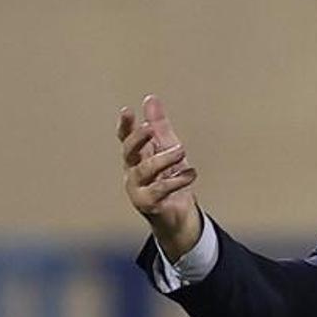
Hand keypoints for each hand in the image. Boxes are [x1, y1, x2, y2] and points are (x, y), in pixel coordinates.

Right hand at [117, 94, 201, 260]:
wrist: (180, 217)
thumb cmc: (172, 181)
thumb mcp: (168, 150)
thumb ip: (160, 126)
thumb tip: (150, 99)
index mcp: (135, 158)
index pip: (125, 138)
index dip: (125, 126)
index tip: (128, 111)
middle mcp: (132, 172)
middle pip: (129, 152)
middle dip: (138, 139)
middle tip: (150, 128)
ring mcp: (137, 189)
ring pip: (144, 170)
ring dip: (162, 158)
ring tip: (180, 150)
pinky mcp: (148, 204)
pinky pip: (160, 189)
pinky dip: (176, 180)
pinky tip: (190, 173)